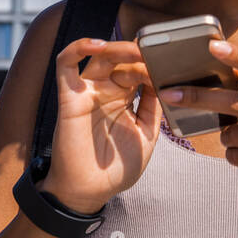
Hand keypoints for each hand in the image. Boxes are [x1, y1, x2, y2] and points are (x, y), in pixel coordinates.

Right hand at [40, 38, 162, 212]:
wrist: (89, 192)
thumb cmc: (116, 167)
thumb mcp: (146, 135)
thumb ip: (154, 108)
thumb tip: (165, 80)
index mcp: (124, 98)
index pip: (139, 69)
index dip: (154, 64)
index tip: (172, 63)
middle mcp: (105, 90)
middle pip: (122, 59)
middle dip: (140, 55)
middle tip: (158, 55)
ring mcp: (87, 91)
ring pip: (99, 56)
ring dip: (118, 48)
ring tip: (136, 50)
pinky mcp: (69, 96)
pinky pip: (65, 64)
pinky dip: (77, 48)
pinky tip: (97, 45)